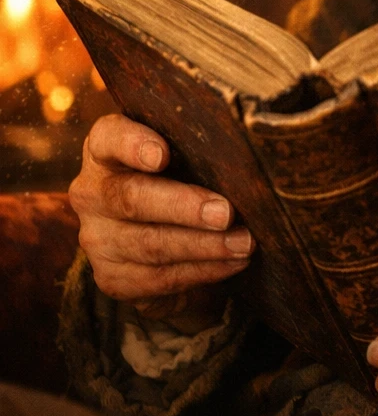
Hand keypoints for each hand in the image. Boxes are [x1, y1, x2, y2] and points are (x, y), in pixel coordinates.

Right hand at [69, 113, 252, 329]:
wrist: (168, 242)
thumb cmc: (184, 181)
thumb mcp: (186, 157)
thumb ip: (199, 149)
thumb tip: (247, 153)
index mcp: (105, 151)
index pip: (108, 137)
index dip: (132, 144)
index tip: (161, 155)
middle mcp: (92, 192)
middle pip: (130, 198)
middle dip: (183, 206)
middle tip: (225, 213)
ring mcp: (97, 238)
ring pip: (149, 244)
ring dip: (203, 246)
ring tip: (243, 242)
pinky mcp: (111, 277)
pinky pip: (159, 277)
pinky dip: (202, 271)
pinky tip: (231, 263)